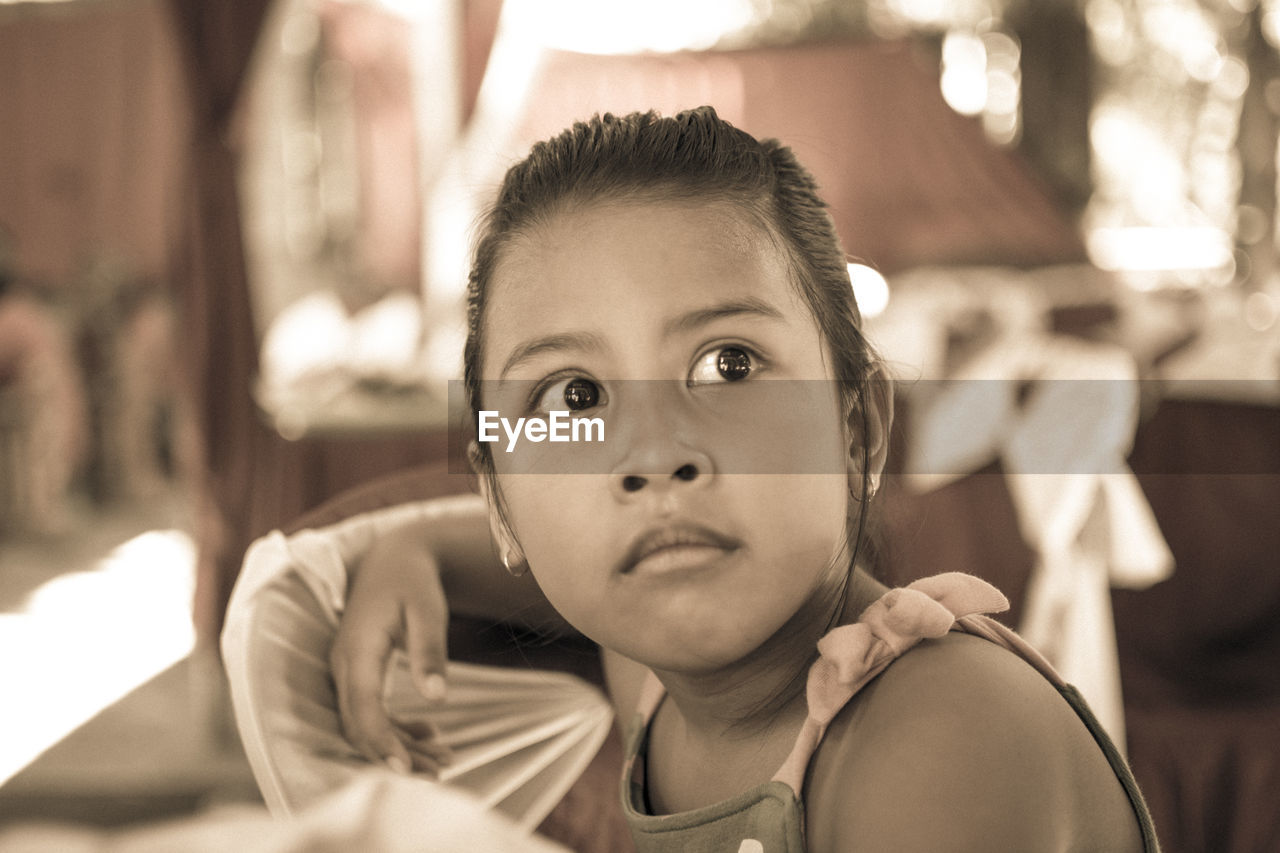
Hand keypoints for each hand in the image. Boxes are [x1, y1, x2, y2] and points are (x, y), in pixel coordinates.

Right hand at [330, 526, 453, 775]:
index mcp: (358, 649)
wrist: (393, 558)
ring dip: (400, 745)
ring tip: (444, 760)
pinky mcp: (357, 674)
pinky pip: (370, 712)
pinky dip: (397, 728)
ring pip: (365, 723)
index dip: (382, 742)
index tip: (407, 771)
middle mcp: (344, 665)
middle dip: (396, 754)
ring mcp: (346, 670)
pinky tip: (431, 734)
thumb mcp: (428, 610)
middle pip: (361, 724)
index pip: (362, 709)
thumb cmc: (413, 582)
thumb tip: (438, 697)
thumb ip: (429, 651)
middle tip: (438, 773)